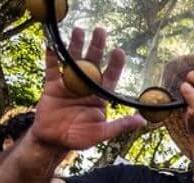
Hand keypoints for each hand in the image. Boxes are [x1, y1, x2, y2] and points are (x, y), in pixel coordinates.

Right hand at [30, 28, 144, 152]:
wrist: (54, 141)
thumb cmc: (81, 138)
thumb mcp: (102, 133)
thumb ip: (120, 125)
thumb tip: (142, 121)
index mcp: (100, 97)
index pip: (110, 77)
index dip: (114, 64)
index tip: (118, 51)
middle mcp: (86, 87)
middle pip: (92, 63)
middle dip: (97, 47)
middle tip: (100, 31)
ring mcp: (69, 85)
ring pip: (73, 62)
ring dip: (75, 46)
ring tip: (78, 30)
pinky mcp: (52, 86)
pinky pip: (52, 69)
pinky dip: (51, 57)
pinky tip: (52, 45)